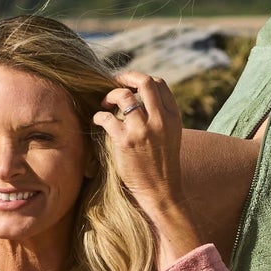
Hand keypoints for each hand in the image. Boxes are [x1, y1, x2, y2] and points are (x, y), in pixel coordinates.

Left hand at [94, 74, 200, 265]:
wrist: (162, 193)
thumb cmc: (162, 165)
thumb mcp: (171, 137)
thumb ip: (160, 117)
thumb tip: (139, 98)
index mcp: (173, 117)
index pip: (159, 84)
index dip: (141, 80)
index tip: (130, 85)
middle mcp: (160, 120)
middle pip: (144, 82)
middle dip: (125, 77)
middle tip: (113, 82)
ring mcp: (143, 130)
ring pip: (124, 96)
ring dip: (110, 96)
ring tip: (105, 104)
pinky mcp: (126, 142)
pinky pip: (107, 117)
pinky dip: (99, 116)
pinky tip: (98, 121)